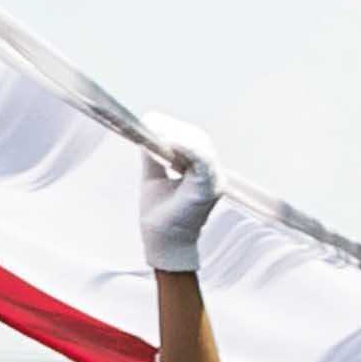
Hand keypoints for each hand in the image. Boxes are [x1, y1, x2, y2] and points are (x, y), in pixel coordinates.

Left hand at [134, 127, 221, 273]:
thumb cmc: (161, 216)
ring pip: (201, 147)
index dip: (174, 127)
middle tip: (149, 121)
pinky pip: (202, 162)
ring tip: (155, 128)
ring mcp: (213, 181)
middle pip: (198, 140)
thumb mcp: (154, 178)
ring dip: (178, 135)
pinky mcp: (209, 189)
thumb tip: (146, 133)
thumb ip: (154, 157)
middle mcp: (212, 175)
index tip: (150, 119)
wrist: (162, 242)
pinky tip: (170, 141)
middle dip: (173, 128)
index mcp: (201, 172)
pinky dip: (188, 148)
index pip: (193, 140)